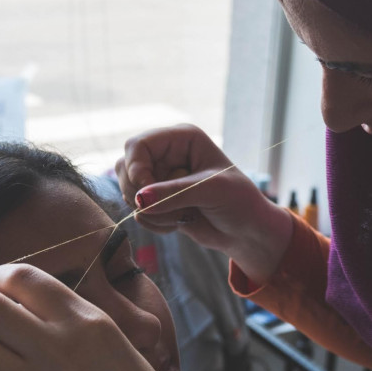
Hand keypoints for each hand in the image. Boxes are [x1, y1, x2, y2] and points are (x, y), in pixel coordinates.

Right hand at [116, 124, 292, 285]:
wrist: (246, 231)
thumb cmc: (238, 202)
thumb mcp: (211, 191)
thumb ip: (173, 193)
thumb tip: (138, 200)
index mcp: (181, 139)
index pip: (137, 145)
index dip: (135, 169)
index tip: (145, 194)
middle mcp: (166, 155)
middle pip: (125, 168)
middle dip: (142, 194)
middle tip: (169, 209)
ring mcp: (159, 179)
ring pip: (129, 193)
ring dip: (152, 212)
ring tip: (183, 216)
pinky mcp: (157, 202)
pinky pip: (138, 213)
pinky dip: (154, 223)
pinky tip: (179, 223)